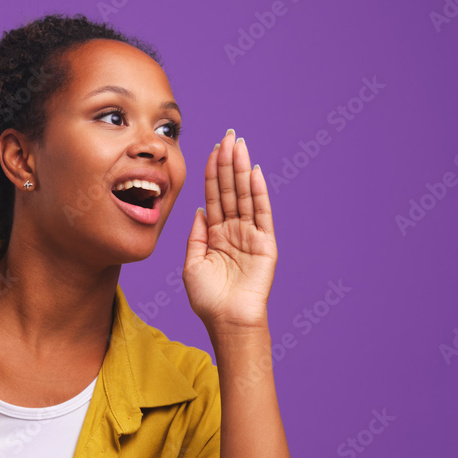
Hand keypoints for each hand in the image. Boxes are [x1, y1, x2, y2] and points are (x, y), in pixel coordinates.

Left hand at [183, 130, 276, 330]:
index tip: (210, 149)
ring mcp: (250, 235)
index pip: (213, 196)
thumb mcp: (192, 264)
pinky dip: (257, 192)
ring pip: (244, 195)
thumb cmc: (208, 299)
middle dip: (227, 162)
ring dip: (241, 170)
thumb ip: (195, 236)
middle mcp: (233, 230)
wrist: (227, 321)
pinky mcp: (265, 243)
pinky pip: (261, 213)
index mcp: (214, 234)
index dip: (211, 173)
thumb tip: (199, 210)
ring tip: (239, 145)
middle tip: (228, 136)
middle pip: (229, 190)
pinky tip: (254, 173)